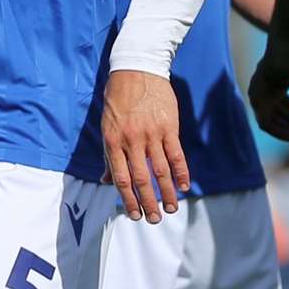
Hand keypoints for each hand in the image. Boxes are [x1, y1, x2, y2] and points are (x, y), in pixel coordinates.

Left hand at [101, 69, 188, 222]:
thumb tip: (106, 181)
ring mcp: (151, 134)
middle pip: (141, 178)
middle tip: (154, 219)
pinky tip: (183, 186)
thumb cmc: (118, 99)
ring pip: (160, 170)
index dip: (128, 199)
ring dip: (166, 192)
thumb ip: (109, 155)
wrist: (136, 69)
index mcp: (113, 141)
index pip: (121, 178)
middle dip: (148, 202)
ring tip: (170, 209)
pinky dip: (181, 172)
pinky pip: (176, 154)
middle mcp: (132, 140)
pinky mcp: (169, 127)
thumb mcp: (107, 125)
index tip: (134, 214)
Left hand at [249, 57, 288, 140]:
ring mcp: (257, 98)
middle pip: (271, 109)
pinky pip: (266, 125)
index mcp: (264, 77)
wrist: (283, 59)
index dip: (283, 103)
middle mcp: (257, 88)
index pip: (271, 95)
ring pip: (269, 119)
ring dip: (285, 129)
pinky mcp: (258, 107)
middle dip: (287, 120)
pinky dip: (279, 132)